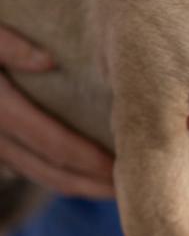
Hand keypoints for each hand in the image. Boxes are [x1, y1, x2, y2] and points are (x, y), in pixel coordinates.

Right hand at [0, 24, 115, 197]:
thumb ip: (10, 46)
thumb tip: (49, 61)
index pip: (53, 143)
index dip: (90, 161)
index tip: (126, 167)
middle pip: (48, 170)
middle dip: (91, 184)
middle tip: (131, 190)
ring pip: (34, 174)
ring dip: (74, 185)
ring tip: (111, 187)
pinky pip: (20, 167)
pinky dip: (51, 175)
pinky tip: (79, 174)